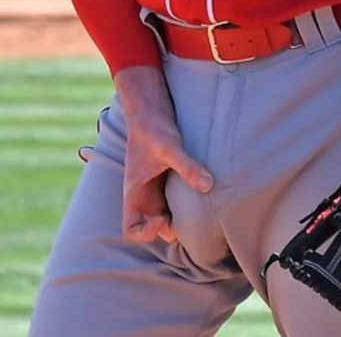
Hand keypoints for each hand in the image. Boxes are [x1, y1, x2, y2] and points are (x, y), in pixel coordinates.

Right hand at [116, 66, 213, 242]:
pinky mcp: (168, 177)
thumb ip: (187, 166)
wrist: (152, 107)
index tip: (164, 217)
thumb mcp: (169, 148)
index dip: (146, 232)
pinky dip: (187, 202)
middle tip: (187, 216)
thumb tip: (209, 185)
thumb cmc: (153, 127)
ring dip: (180, 216)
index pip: (131, 228)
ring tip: (198, 208)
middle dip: (170, 227)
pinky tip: (201, 193)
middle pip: (154, 227)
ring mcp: (156, 187)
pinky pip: (177, 199)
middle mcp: (144, 194)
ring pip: (168, 214)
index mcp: (135, 192)